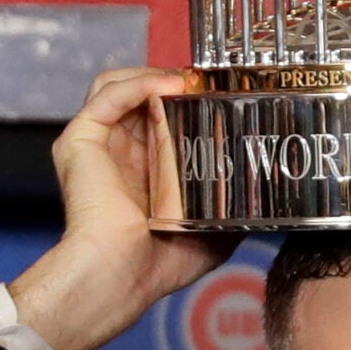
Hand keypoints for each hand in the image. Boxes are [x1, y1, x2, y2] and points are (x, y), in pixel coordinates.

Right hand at [7, 69, 232, 349]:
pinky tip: (171, 86)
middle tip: (209, 82)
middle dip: (174, 81)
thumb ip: (233, 209)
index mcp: (141, 165)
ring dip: (156, 75)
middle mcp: (116, 149)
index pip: (159, 114)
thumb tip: (270, 201)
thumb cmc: (158, 264)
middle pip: (140, 93)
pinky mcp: (80, 139)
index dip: (187, 99)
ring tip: (189, 81)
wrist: (122, 273)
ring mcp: (97, 142)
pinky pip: (109, 94)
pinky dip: (140, 83)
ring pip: (119, 84)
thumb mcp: (211, 230)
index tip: (220, 94)